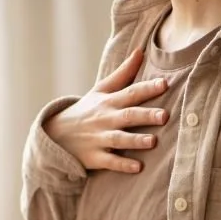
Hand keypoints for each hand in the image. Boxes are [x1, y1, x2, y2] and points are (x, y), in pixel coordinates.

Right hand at [43, 48, 167, 172]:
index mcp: (109, 102)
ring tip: (153, 141)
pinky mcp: (95, 157)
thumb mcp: (101, 89)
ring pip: (119, 139)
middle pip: (127, 116)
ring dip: (136, 140)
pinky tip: (138, 167)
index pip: (130, 92)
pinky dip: (123, 164)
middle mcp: (105, 119)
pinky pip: (110, 162)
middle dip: (146, 115)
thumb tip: (140, 51)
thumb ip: (123, 73)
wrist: (56, 134)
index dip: (147, 88)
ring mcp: (99, 139)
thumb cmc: (86, 110)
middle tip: (164, 116)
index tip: (164, 84)